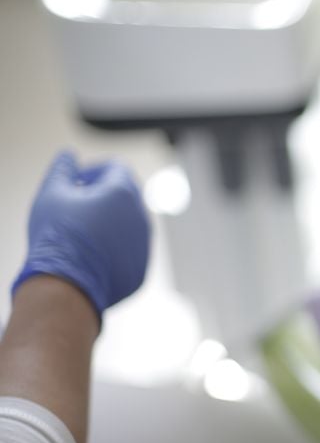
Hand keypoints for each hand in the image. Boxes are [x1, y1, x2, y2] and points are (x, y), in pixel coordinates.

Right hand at [12, 152, 150, 318]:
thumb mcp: (52, 194)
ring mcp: (145, 245)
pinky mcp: (141, 269)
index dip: (95, 169)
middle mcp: (142, 217)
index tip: (77, 181)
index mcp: (124, 193)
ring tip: (81, 232)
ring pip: (130, 224)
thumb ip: (62, 169)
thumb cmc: (58, 237)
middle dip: (103, 194)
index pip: (117, 168)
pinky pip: (130, 251)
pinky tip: (91, 255)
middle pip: (127, 194)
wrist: (67, 286)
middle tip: (76, 205)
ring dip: (110, 221)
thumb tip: (68, 156)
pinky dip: (115, 247)